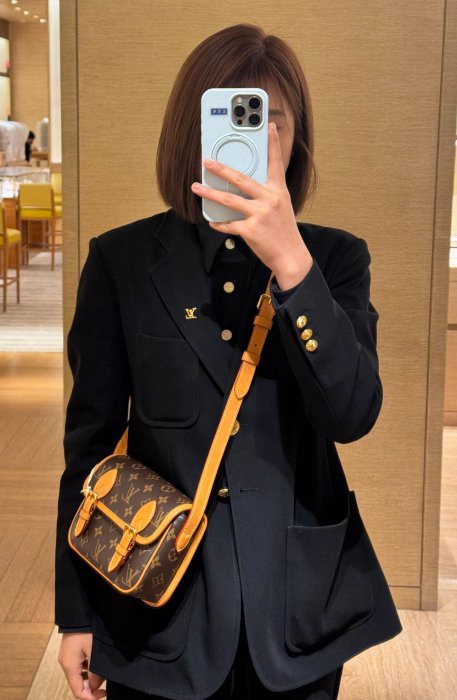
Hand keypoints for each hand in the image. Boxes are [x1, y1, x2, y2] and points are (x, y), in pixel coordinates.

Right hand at [58, 632, 105, 698]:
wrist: (78, 614)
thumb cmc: (85, 631)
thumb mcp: (93, 651)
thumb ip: (94, 671)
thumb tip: (96, 686)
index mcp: (69, 666)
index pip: (78, 691)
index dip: (90, 697)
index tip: (103, 694)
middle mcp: (65, 664)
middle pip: (77, 684)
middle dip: (91, 688)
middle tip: (105, 685)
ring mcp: (67, 658)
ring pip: (78, 676)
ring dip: (89, 679)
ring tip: (102, 674)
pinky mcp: (70, 652)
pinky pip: (78, 667)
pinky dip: (87, 670)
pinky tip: (96, 665)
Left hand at [191, 122, 312, 289]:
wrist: (291, 256)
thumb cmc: (284, 232)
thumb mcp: (281, 207)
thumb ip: (266, 194)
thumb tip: (245, 187)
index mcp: (278, 191)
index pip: (276, 163)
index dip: (273, 143)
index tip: (270, 126)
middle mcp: (269, 200)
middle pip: (241, 179)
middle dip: (221, 169)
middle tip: (207, 161)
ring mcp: (259, 215)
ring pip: (229, 200)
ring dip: (210, 193)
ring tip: (196, 186)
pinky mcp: (251, 231)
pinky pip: (229, 225)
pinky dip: (219, 224)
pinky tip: (212, 221)